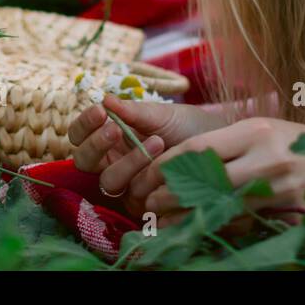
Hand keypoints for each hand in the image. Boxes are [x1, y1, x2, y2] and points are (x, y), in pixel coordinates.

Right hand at [67, 95, 226, 217]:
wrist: (223, 148)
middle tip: (114, 128)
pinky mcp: (144, 205)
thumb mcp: (163, 114)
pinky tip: (165, 159)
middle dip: (96, 144)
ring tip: (156, 141)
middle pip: (83, 161)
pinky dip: (146, 176)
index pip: (80, 135)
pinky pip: (133, 196)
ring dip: (128, 161)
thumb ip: (134, 111)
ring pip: (108, 180)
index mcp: (112, 137)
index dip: (84, 124)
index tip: (100, 110)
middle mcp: (114, 162)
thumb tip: (104, 99)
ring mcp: (128, 185)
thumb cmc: (190, 128)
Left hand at [125, 117, 304, 233]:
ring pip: (221, 204)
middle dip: (173, 193)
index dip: (171, 162)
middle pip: (206, 179)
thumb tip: (185, 155)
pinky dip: (217, 224)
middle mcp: (265, 158)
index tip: (151, 172)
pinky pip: (243, 219)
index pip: (201, 147)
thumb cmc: (298, 142)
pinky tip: (199, 227)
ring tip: (165, 219)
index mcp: (256, 130)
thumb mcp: (266, 126)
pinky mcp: (285, 210)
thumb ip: (230, 139)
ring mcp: (277, 188)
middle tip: (149, 202)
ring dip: (189, 214)